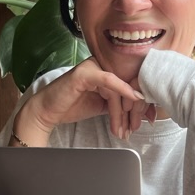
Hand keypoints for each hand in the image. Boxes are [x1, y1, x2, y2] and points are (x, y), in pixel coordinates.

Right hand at [12, 61, 155, 144]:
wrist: (47, 112)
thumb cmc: (71, 107)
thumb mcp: (102, 105)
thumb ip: (118, 103)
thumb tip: (141, 109)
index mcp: (105, 69)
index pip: (128, 82)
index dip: (140, 101)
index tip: (147, 118)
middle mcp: (100, 64)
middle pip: (126, 85)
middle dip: (133, 109)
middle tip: (135, 128)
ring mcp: (92, 66)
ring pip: (118, 88)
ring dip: (122, 112)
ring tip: (122, 130)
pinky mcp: (85, 73)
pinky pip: (109, 80)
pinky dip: (122, 91)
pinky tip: (132, 101)